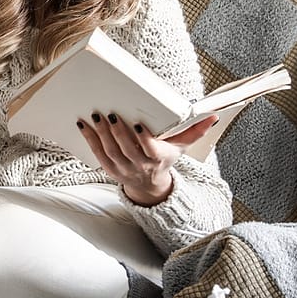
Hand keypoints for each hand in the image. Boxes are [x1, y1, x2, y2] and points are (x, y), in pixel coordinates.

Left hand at [77, 112, 218, 205]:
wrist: (150, 184)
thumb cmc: (165, 159)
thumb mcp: (181, 147)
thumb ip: (195, 131)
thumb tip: (213, 116)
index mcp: (158, 159)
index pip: (150, 150)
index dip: (143, 139)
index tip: (138, 124)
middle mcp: (140, 166)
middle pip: (126, 149)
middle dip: (118, 132)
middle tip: (111, 114)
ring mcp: (123, 169)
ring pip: (110, 152)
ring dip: (101, 134)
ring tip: (96, 116)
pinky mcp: (110, 169)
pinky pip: (97, 154)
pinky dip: (89, 140)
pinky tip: (83, 125)